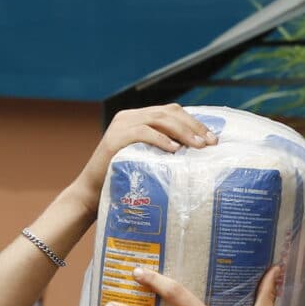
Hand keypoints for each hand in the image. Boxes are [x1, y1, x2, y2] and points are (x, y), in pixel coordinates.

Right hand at [69, 105, 217, 208]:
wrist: (92, 194)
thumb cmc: (122, 180)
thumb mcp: (146, 160)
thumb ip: (163, 151)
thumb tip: (196, 154)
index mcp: (138, 118)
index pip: (171, 111)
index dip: (194, 122)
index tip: (213, 138)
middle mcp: (129, 116)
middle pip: (168, 112)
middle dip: (193, 126)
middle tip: (210, 143)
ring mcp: (121, 125)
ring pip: (158, 119)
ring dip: (182, 131)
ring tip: (198, 145)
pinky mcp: (115, 138)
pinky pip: (142, 132)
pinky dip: (160, 139)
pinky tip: (174, 149)